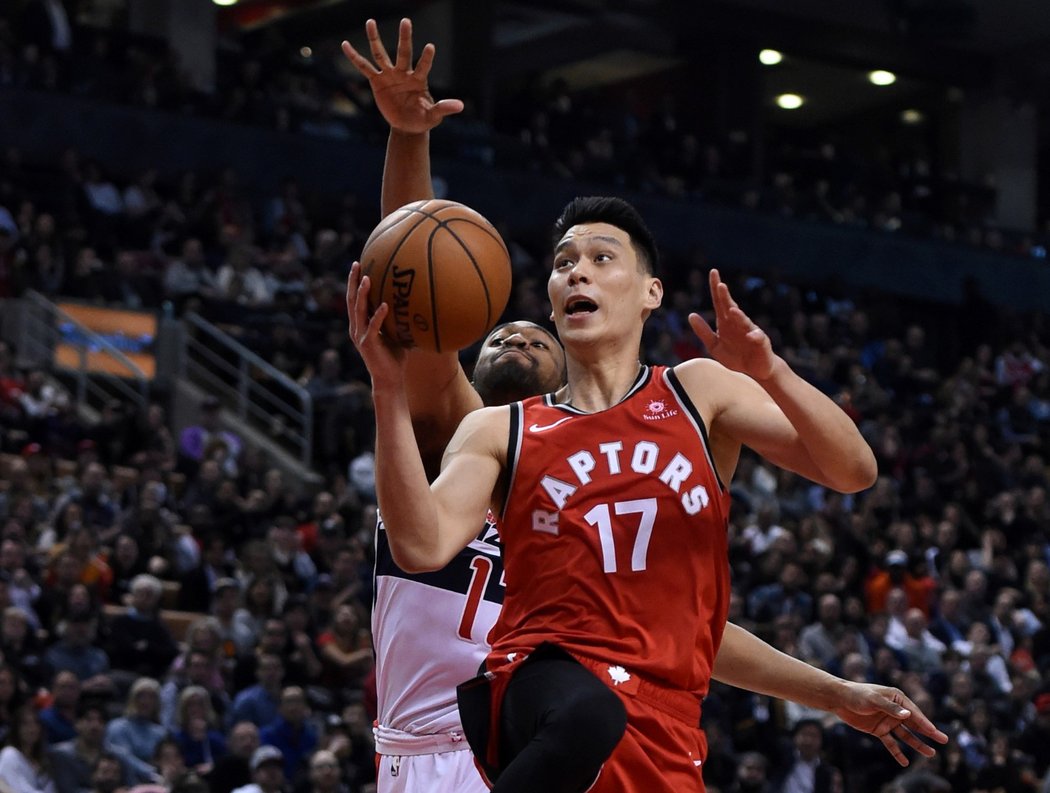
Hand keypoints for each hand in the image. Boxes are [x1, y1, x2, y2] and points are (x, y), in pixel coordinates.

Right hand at [342, 18, 463, 133]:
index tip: (431, 47)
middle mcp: (403, 73)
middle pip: (403, 52)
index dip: (427, 58)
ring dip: (375, 38)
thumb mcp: (433, 115)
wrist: (408, 126)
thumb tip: (460, 106)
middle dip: (405, 38)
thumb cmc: (422, 118)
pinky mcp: (377, 81)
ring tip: (370, 21)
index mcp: (418, 80)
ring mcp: (389, 75)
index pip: (423, 66)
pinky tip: (345, 44)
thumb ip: (443, 108)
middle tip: (406, 21)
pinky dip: (354, 57)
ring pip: (381, 54)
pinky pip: (364, 67)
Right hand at [346, 262, 404, 388]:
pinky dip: (379, 315)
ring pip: (358, 310)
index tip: (358, 265)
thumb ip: (398, 318)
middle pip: (351, 300)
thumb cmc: (395, 356)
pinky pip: (374, 327)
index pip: (354, 299)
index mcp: (360, 324)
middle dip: (353, 281)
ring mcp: (361, 336)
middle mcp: (356, 328)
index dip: (354, 283)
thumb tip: (415, 300)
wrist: (389, 379)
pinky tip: (386, 305)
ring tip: (367, 278)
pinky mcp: (369, 344)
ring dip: (362, 294)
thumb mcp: (395, 332)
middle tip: (357, 264)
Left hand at [688, 269, 776, 379]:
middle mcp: (738, 323)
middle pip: (731, 307)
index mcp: (726, 322)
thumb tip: (691, 315)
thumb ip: (703, 332)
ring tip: (732, 310)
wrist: (756, 369)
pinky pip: (757, 338)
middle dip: (726, 297)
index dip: (716, 288)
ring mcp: (750, 331)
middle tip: (720, 285)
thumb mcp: (714, 346)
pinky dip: (754, 336)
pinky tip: (751, 336)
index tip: (713, 272)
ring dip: (739, 316)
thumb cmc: (736, 356)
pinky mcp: (761, 342)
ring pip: (744, 321)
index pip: (719, 302)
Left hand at [831, 682, 947, 765]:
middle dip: (929, 733)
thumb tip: (908, 715)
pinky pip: (891, 743)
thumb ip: (890, 708)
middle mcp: (895, 710)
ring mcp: (888, 721)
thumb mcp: (873, 699)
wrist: (839, 699)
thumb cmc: (857, 694)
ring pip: (906, 735)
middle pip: (914, 724)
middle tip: (944, 740)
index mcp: (897, 698)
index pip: (914, 713)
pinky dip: (897, 752)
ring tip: (931, 754)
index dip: (925, 723)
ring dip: (917, 744)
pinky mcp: (879, 730)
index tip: (935, 732)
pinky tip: (905, 762)